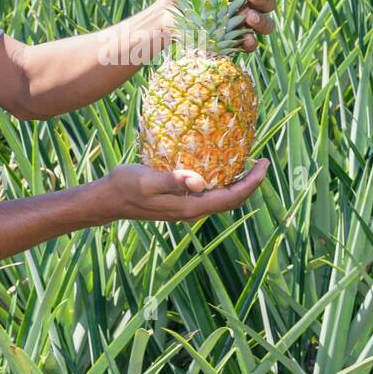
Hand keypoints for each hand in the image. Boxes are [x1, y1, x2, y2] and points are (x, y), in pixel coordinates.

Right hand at [96, 159, 269, 222]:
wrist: (109, 200)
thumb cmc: (125, 186)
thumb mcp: (147, 180)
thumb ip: (174, 180)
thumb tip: (201, 181)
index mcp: (190, 206)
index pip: (231, 197)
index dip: (252, 182)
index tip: (263, 164)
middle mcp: (192, 210)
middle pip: (232, 200)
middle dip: (250, 183)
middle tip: (262, 162)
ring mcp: (186, 208)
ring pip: (222, 199)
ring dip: (238, 183)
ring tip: (248, 163)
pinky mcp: (180, 203)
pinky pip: (210, 195)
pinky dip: (223, 182)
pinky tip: (221, 167)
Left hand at [160, 0, 277, 53]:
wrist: (166, 17)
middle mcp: (246, 6)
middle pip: (267, 2)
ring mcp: (242, 27)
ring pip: (266, 24)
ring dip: (262, 20)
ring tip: (249, 17)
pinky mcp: (234, 44)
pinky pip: (251, 45)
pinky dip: (252, 42)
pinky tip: (246, 38)